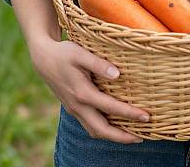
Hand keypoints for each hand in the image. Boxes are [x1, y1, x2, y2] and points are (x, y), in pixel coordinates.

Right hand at [29, 37, 148, 143]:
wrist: (43, 59)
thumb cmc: (64, 53)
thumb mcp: (81, 54)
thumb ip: (99, 64)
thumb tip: (117, 74)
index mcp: (82, 93)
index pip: (110, 108)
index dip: (129, 114)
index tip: (146, 116)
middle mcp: (78, 106)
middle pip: (102, 130)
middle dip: (123, 137)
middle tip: (143, 136)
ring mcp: (74, 109)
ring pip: (94, 131)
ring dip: (113, 136)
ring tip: (132, 135)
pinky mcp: (73, 108)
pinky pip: (89, 125)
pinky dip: (104, 130)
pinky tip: (114, 125)